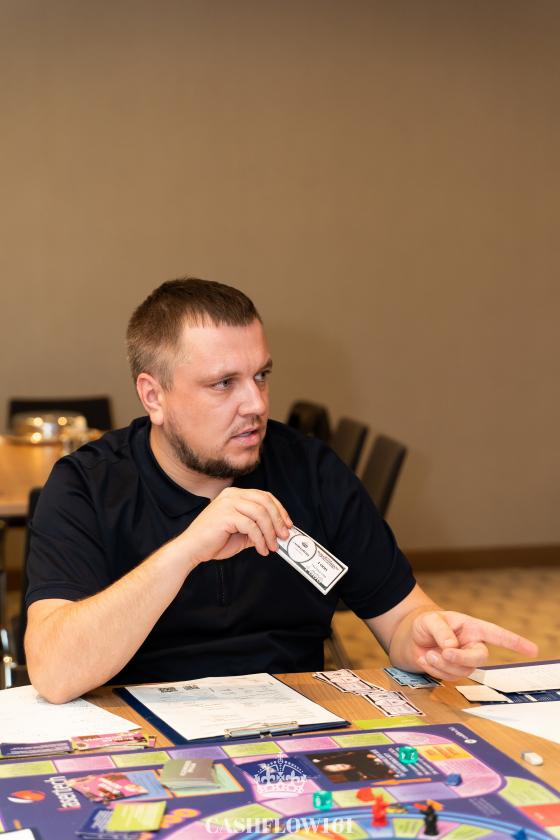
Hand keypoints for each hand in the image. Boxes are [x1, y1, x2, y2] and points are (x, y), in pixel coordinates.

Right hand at [179, 487, 291, 565]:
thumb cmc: (214, 541)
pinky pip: (251, 526)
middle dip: (278, 520)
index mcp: (235, 494)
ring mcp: (228, 503)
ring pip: (260, 514)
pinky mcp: (225, 515)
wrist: (191, 549)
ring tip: (272, 546)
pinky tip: (261, 549)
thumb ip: (258, 529)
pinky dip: (260, 539)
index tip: (288, 524)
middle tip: (284, 537)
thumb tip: (278, 533)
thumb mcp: (242, 533)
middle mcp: (232, 495)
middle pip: (265, 502)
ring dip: (270, 532)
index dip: (279, 509)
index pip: (264, 496)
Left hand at [409, 610, 537, 679]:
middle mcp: (471, 645)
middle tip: (444, 652)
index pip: (497, 635)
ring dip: (442, 664)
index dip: (515, 642)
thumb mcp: (430, 620)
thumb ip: (441, 630)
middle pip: (480, 658)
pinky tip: (425, 659)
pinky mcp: (451, 672)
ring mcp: (463, 661)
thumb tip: (452, 647)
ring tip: (429, 652)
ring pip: (461, 670)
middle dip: (462, 658)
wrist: (409, 638)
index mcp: (472, 628)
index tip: (533, 650)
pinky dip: (434, 669)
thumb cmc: (424, 623)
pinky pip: (448, 677)